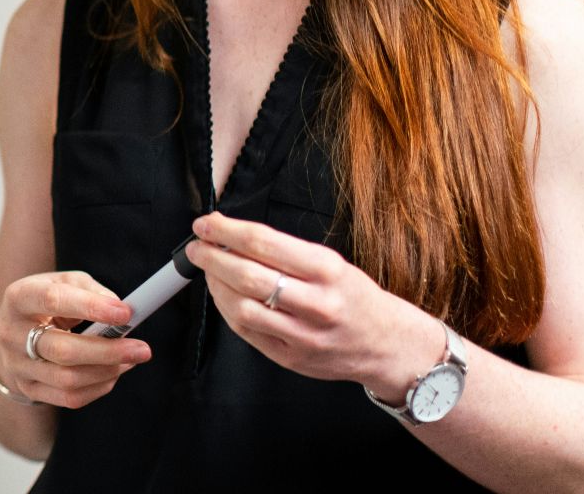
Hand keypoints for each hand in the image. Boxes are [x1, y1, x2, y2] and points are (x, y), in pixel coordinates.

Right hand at [0, 270, 152, 407]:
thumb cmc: (44, 304)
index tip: (125, 313)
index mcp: (19, 297)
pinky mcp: (27, 389)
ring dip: (107, 371)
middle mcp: (11, 333)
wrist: (11, 335)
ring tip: (130, 360)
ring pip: (67, 379)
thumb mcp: (62, 283)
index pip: (52, 300)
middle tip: (142, 349)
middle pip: (62, 350)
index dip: (91, 307)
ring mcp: (17, 365)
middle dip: (107, 351)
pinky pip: (69, 398)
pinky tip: (112, 373)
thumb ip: (90, 290)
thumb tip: (119, 309)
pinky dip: (98, 387)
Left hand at [188, 212, 439, 397]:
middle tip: (197, 247)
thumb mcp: (330, 263)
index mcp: (327, 270)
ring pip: (242, 307)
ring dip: (215, 285)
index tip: (206, 224)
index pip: (264, 244)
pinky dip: (227, 310)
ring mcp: (303, 335)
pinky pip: (246, 332)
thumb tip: (233, 237)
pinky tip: (222, 295)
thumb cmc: (353, 297)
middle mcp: (317, 304)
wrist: (386, 344)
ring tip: (208, 271)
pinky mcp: (291, 358)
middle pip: (248, 276)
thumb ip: (284, 252)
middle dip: (212, 257)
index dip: (226, 231)